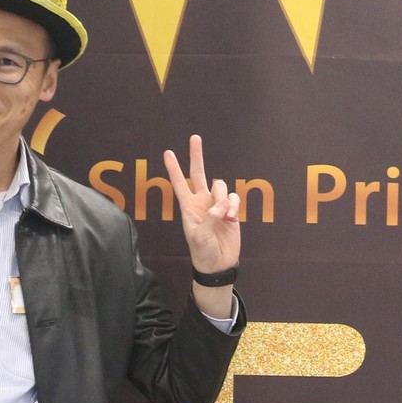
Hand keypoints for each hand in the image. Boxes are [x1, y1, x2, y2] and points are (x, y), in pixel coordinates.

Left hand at [162, 134, 240, 274]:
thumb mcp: (201, 237)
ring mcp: (216, 205)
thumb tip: (220, 206)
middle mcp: (202, 202)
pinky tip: (232, 219)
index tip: (167, 153)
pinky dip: (234, 206)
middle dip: (196, 155)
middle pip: (199, 173)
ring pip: (221, 187)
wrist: (218, 264)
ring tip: (225, 217)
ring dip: (224, 199)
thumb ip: (210, 218)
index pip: (179, 184)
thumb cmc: (203, 252)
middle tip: (195, 138)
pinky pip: (233, 198)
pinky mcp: (230, 210)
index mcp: (188, 208)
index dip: (173, 169)